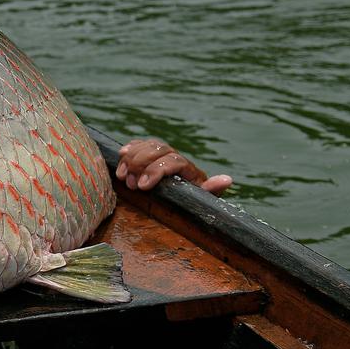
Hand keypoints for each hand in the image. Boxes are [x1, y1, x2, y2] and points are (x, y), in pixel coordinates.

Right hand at [116, 138, 232, 194]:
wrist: (184, 201)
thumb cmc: (193, 204)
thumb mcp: (203, 200)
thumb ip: (212, 190)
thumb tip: (227, 179)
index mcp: (189, 169)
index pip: (174, 160)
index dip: (157, 170)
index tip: (143, 186)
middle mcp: (176, 157)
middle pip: (158, 149)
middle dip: (141, 165)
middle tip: (131, 185)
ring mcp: (162, 154)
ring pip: (148, 145)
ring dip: (132, 159)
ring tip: (123, 177)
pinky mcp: (149, 154)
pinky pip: (138, 144)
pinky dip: (129, 148)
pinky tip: (122, 156)